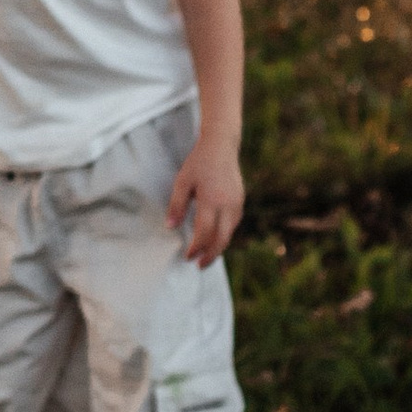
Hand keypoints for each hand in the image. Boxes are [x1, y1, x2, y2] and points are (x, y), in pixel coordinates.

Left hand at [166, 141, 244, 265]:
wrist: (221, 146)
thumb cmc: (199, 163)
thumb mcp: (182, 182)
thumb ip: (177, 205)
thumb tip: (170, 227)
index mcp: (211, 200)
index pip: (204, 233)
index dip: (196, 248)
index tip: (188, 257)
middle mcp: (227, 205)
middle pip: (221, 239)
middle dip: (210, 255)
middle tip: (199, 265)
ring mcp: (237, 204)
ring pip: (229, 233)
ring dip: (218, 247)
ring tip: (206, 255)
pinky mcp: (240, 202)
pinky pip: (233, 224)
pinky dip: (224, 235)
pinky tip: (216, 237)